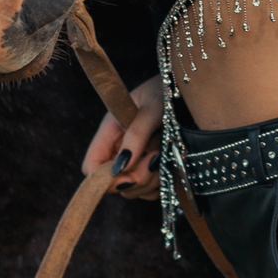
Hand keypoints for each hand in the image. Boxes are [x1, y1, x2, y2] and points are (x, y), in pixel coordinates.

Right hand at [82, 75, 164, 200]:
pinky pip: (148, 190)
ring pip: (132, 189)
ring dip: (150, 181)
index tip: (128, 176)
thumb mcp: (153, 107)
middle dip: (136, 179)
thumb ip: (136, 134)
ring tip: (163, 156)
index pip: (91, 166)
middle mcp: (119, 148)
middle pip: (114, 183)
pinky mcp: (149, 166)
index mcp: (110, 130)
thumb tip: (121, 168)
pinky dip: (158, 184)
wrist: (186, 88)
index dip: (104, 179)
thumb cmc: (166, 90)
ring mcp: (134, 159)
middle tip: (155, 160)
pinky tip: (168, 165)